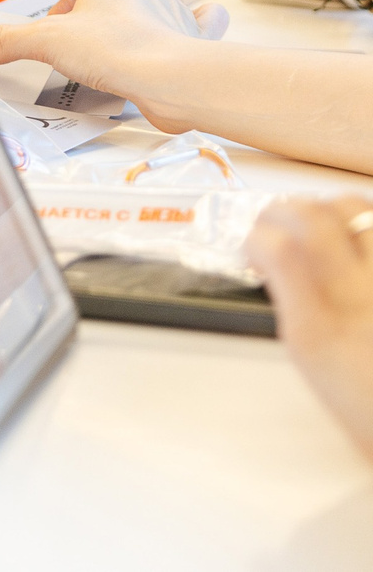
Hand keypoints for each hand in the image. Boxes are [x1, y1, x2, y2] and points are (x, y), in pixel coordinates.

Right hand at [0, 0, 225, 129]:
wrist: (176, 81)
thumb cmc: (120, 50)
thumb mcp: (48, 42)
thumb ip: (5, 41)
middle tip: (61, 25)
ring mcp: (173, 8)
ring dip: (122, 9)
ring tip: (103, 37)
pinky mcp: (192, 38)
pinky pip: (198, 17)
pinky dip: (187, 20)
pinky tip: (178, 27)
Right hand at [247, 195, 372, 460]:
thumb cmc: (366, 405)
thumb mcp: (311, 360)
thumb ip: (295, 307)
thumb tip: (277, 263)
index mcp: (321, 330)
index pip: (280, 251)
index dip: (258, 236)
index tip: (252, 249)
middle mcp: (361, 297)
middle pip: (316, 217)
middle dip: (283, 210)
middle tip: (275, 224)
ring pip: (358, 209)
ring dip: (328, 206)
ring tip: (320, 222)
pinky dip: (362, 220)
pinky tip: (355, 235)